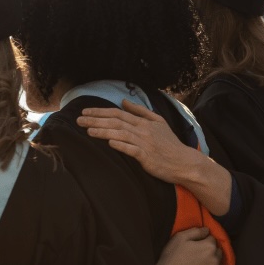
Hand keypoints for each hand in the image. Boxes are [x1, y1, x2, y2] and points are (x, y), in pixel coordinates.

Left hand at [77, 99, 231, 213]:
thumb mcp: (158, 122)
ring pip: (120, 134)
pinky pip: (131, 149)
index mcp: (143, 122)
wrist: (184, 162)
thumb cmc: (170, 143)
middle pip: (115, 122)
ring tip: (87, 131)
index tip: (85, 112)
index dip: (100, 112)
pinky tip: (108, 142)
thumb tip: (123, 101)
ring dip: (103, 131)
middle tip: (79, 120)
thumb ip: (140, 111)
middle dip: (96, 120)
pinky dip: (120, 145)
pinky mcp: (147, 157)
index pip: (117, 113)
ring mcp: (145, 143)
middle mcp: (142, 130)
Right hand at [156, 227, 221, 264]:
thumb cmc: (173, 257)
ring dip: (212, 262)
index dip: (204, 239)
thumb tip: (206, 230)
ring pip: (219, 264)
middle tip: (198, 253)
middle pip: (218, 251)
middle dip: (210, 250)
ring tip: (199, 263)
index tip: (196, 243)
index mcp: (209, 247)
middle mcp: (215, 261)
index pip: (212, 238)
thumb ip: (196, 231)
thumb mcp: (180, 237)